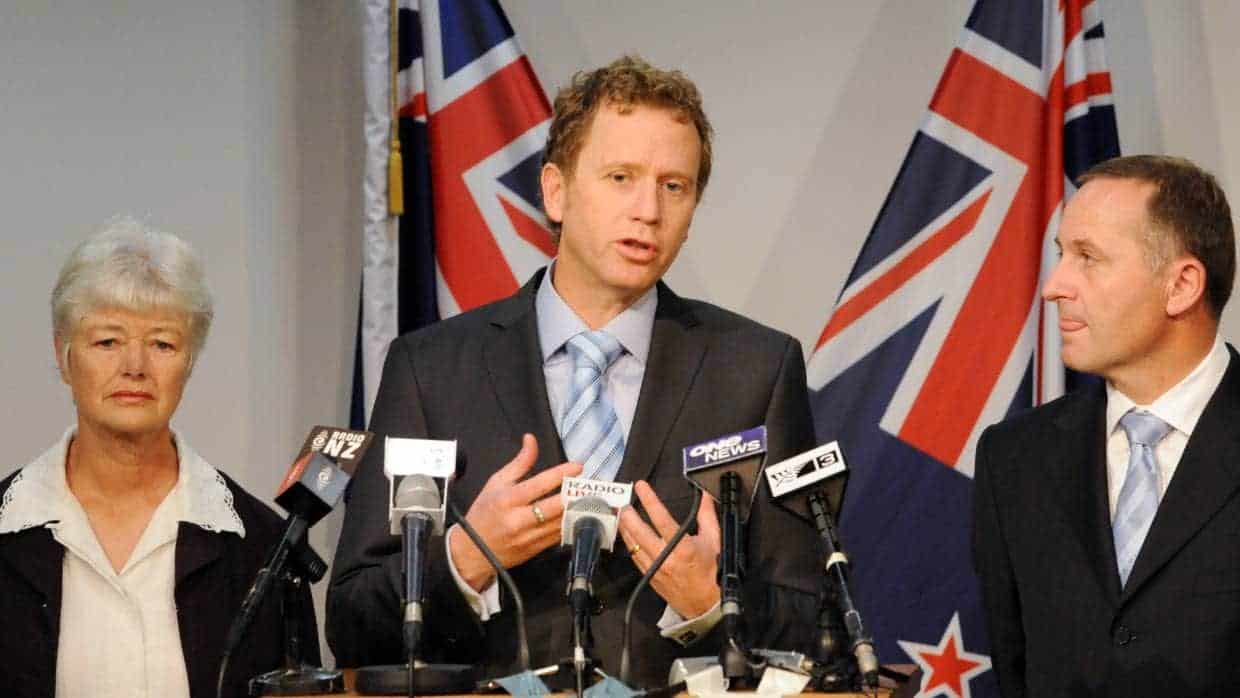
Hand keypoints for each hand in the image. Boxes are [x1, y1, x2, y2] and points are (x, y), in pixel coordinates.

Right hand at [448, 434, 582, 590]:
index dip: (561, 474)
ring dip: (579, 510)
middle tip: (590, 484)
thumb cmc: (483, 514)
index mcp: (507, 500)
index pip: (539, 484)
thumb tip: (531, 440)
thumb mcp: (496, 482)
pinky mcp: (536, 549)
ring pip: (562, 522)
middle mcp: (519, 520)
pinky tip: (582, 515)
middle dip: (576, 494)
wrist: (472, 552)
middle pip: (556, 507)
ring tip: (593, 497)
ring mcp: (529, 537)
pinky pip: (560, 535)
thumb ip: (519, 462)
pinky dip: (572, 524)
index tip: (577, 466)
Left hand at [618, 481, 720, 618]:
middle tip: (625, 503)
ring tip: (622, 516)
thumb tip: (704, 496)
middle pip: (639, 531)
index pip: (660, 518)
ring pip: (633, 545)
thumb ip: (707, 515)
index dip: (649, 500)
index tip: (641, 487)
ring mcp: (655, 568)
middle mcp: (665, 557)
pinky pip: (635, 557)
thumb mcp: (713, 540)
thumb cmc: (711, 572)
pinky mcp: (649, 577)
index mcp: (682, 547)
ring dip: (625, 528)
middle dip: (629, 515)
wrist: (705, 604)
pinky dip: (630, 544)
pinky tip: (628, 536)